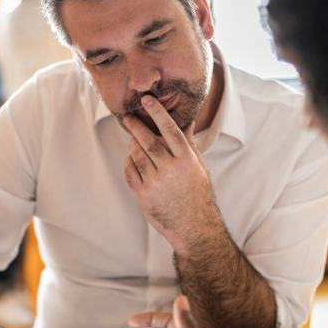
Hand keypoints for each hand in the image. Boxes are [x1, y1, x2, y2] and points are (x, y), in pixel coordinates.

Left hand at [123, 95, 224, 251]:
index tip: (147, 100)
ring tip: (132, 139)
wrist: (194, 227)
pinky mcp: (143, 195)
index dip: (157, 112)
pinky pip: (130, 171)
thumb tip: (187, 121)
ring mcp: (156, 183)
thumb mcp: (199, 167)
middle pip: (148, 140)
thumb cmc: (198, 195)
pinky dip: (128, 162)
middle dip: (136, 126)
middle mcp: (171, 170)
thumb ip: (189, 144)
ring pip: (136, 155)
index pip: (170, 130)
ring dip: (132, 144)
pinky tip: (131, 159)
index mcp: (186, 160)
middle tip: (128, 117)